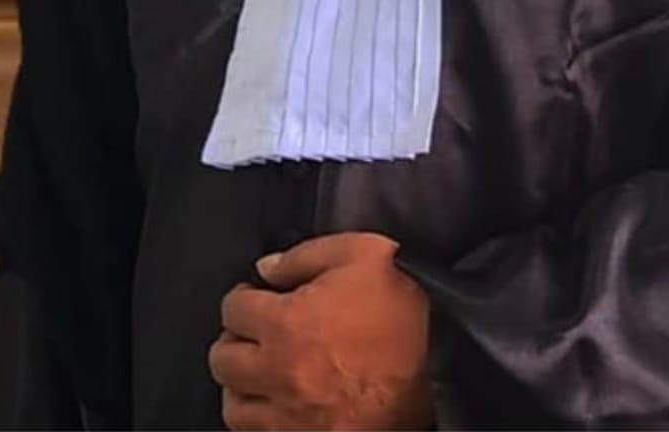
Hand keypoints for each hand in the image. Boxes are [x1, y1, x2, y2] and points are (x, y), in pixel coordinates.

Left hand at [209, 231, 433, 430]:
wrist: (445, 362)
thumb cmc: (403, 305)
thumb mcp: (362, 253)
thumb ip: (306, 255)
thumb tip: (266, 268)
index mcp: (286, 322)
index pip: (233, 309)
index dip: (243, 296)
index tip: (258, 295)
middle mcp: (277, 373)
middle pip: (223, 359)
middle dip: (234, 338)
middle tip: (256, 331)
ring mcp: (289, 417)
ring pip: (234, 406)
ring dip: (242, 383)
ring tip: (261, 370)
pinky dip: (261, 418)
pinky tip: (280, 402)